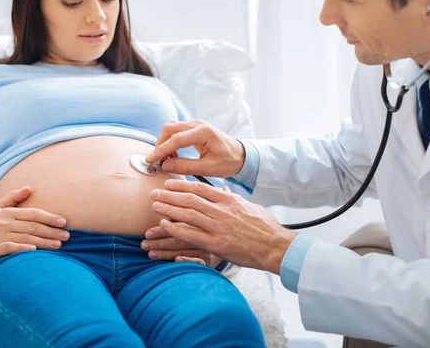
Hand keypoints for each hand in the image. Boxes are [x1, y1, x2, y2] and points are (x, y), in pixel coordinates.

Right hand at [0, 186, 69, 262]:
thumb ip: (13, 197)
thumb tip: (29, 187)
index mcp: (9, 212)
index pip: (33, 213)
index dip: (49, 217)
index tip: (64, 221)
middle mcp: (5, 223)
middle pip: (32, 226)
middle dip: (51, 231)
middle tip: (66, 236)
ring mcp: (0, 235)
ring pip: (25, 238)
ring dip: (43, 242)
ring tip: (58, 245)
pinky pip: (10, 248)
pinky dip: (22, 248)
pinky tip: (34, 251)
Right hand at [145, 120, 244, 177]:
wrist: (240, 155)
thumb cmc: (228, 162)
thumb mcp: (207, 168)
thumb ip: (185, 167)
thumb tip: (164, 166)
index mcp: (203, 132)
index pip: (175, 139)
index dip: (161, 150)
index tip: (150, 160)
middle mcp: (198, 124)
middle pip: (169, 128)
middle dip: (160, 144)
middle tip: (157, 160)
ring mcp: (196, 124)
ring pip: (171, 128)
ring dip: (165, 142)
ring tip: (167, 159)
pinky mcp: (194, 128)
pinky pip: (176, 130)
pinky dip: (170, 141)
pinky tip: (173, 154)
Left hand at [149, 180, 297, 273]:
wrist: (276, 247)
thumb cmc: (264, 227)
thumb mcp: (249, 206)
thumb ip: (232, 198)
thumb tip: (222, 190)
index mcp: (229, 200)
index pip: (200, 187)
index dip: (181, 184)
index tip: (168, 183)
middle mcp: (221, 211)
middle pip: (189, 198)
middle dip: (169, 194)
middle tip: (153, 192)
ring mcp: (218, 227)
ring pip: (187, 214)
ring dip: (168, 208)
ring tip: (154, 205)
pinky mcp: (216, 244)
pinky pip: (191, 234)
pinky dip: (175, 228)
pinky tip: (164, 224)